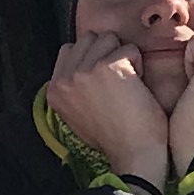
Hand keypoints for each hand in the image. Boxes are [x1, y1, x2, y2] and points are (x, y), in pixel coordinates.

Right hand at [46, 30, 172, 189]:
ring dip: (123, 55)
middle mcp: (65, 78)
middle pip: (89, 39)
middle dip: (107, 52)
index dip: (92, 58)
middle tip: (118, 80)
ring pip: (109, 38)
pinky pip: (129, 49)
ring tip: (128, 82)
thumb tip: (85, 65)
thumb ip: (75, 87)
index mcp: (55, 90)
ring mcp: (84, 71)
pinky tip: (138, 86)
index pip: (69, 49)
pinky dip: (139, 64)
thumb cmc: (115, 138)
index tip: (105, 80)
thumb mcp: (78, 113)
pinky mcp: (108, 67)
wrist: (134, 156)